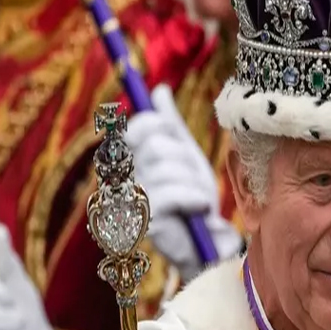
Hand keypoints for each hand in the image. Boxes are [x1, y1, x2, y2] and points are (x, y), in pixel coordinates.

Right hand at [125, 84, 243, 281]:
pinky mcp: (144, 222)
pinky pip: (171, 194)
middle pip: (155, 145)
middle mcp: (124, 178)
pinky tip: (198, 209)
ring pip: (166, 168)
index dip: (158, 125)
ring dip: (194, 183)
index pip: (137, 126)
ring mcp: (131, 200)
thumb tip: (159, 89)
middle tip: (193, 178)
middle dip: (185, 159)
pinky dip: (194, 199)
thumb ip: (171, 125)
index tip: (174, 137)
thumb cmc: (193, 198)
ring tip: (198, 199)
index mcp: (132, 159)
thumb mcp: (186, 155)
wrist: (206, 240)